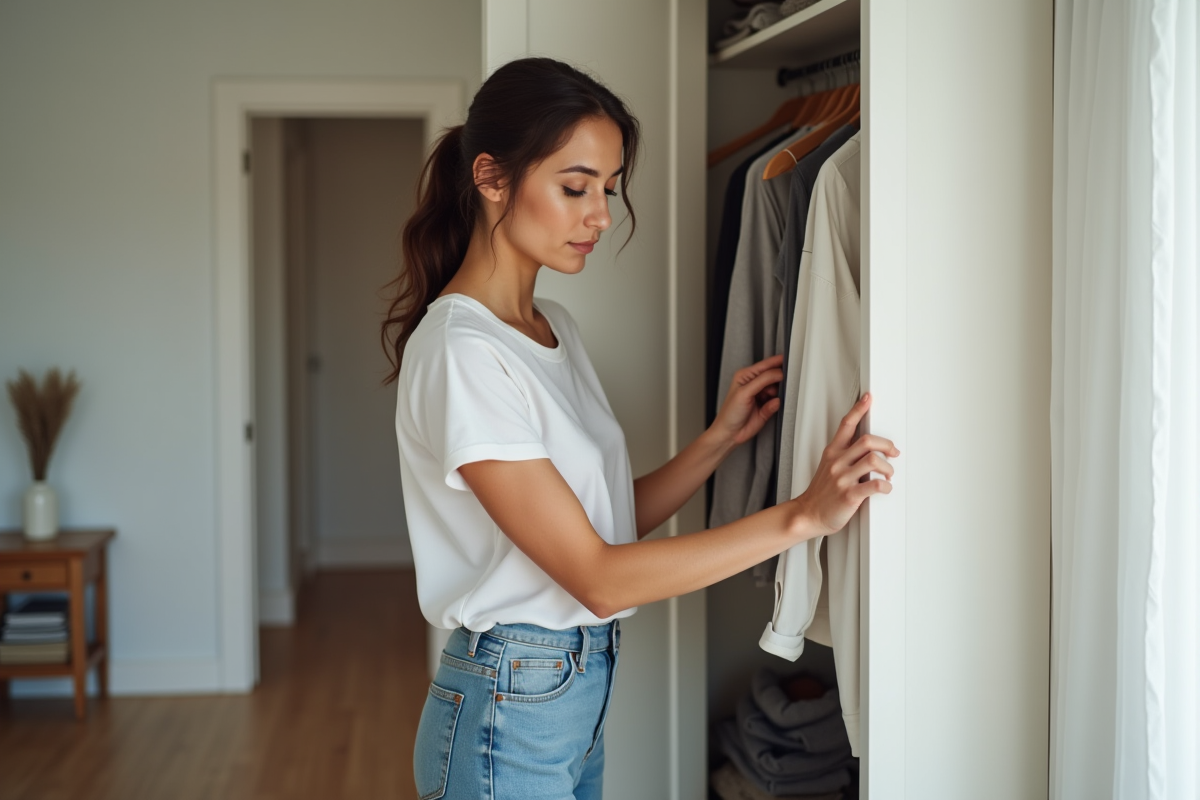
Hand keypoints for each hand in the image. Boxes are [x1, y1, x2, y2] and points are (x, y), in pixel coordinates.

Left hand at [712, 355, 784, 446]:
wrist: (730, 434)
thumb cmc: (730, 413)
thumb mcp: (745, 393)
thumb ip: (762, 381)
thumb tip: (779, 373)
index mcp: (746, 375)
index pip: (765, 364)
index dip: (777, 362)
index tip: (789, 361)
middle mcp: (755, 383)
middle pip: (774, 375)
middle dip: (779, 379)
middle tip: (784, 381)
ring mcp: (762, 395)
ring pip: (778, 388)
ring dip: (779, 392)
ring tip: (771, 397)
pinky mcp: (768, 406)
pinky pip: (779, 401)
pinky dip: (778, 402)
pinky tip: (772, 404)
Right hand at [794, 393, 898, 535]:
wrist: (808, 513)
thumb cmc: (821, 492)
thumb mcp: (828, 466)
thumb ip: (845, 456)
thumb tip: (868, 449)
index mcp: (833, 453)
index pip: (846, 425)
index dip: (858, 409)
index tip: (868, 398)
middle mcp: (838, 462)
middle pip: (868, 441)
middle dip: (887, 445)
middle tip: (893, 452)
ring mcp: (843, 479)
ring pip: (874, 461)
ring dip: (888, 467)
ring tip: (888, 475)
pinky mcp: (849, 495)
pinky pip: (875, 485)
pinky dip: (886, 486)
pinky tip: (885, 488)